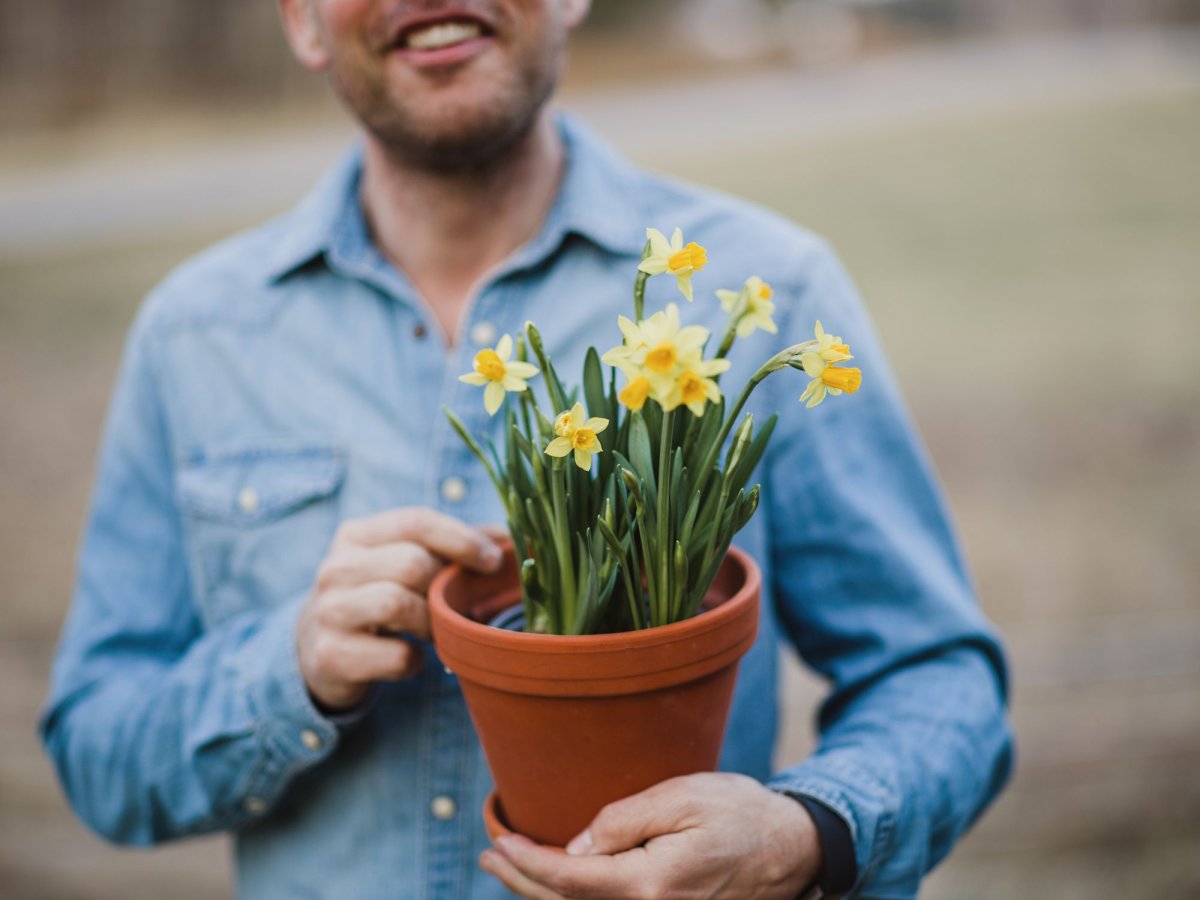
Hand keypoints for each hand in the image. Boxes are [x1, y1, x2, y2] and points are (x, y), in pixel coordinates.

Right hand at [297, 507, 502, 709]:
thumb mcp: (403, 563)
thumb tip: (510, 539)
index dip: (462, 539)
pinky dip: (413, 661)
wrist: (318, 650)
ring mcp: (328, 612)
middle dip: (443, 588)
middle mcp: (335, 568)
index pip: (416, 521)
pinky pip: (394, 656)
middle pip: (410, 564)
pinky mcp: (331, 655)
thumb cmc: (378, 597)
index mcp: (357, 535)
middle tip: (456, 607)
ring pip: (396, 604)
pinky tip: (410, 658)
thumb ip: (453, 546)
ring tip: (434, 632)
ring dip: (430, 623)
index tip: (494, 560)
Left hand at [480, 772, 822, 898]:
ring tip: (509, 869)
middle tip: (489, 856)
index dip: (527, 861)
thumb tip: (574, 847)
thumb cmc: (739, 813)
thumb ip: (623, 822)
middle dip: (522, 882)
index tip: (498, 839)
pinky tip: (556, 886)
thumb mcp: (682, 796)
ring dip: (542, 896)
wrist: (791, 849)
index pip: (569, 878)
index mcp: (651, 885)